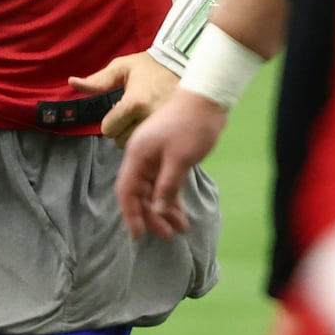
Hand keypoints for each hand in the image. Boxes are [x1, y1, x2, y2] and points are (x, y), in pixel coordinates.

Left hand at [69, 51, 179, 147]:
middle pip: (121, 141)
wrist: (184, 66)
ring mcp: (163, 128)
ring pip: (136, 147)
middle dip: (122, 129)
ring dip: (134, 136)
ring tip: (142, 119)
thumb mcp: (122, 68)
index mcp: (134, 103)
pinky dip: (149, 141)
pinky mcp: (173, 133)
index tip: (120, 109)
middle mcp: (149, 118)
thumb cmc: (150, 66)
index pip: (108, 129)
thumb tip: (71, 82)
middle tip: (132, 114)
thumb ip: (97, 80)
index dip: (110, 120)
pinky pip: (152, 148)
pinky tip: (154, 128)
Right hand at [113, 86, 227, 239]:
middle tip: (168, 236)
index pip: (127, 191)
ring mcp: (154, 156)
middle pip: (140, 193)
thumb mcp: (180, 160)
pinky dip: (171, 197)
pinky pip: (164, 182)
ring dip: (163, 209)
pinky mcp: (167, 156)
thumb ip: (166, 187)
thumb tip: (156, 212)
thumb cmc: (191, 127)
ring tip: (180, 229)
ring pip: (153, 189)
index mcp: (137, 155)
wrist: (207, 99)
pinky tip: (180, 213)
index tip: (139, 236)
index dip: (131, 214)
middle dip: (152, 216)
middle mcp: (141, 157)